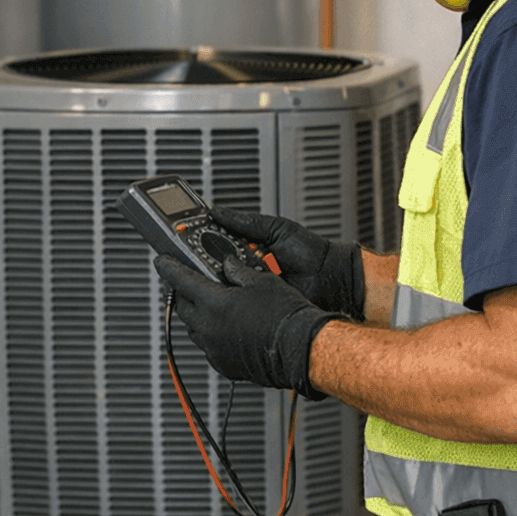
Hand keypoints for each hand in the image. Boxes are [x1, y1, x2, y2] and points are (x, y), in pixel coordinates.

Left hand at [154, 254, 339, 399]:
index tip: (161, 261)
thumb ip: (238, 271)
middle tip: (189, 282)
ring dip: (197, 315)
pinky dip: (211, 335)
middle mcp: (209, 328)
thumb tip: (228, 265)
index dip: (168, 267)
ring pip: (194, 328)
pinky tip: (225, 328)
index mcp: (214, 303)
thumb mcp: (262, 280)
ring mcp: (215, 349)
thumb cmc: (285, 315)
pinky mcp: (224, 364)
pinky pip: (208, 346)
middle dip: (183, 292)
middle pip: (183, 305)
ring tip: (209, 305)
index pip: (180, 280)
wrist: (301, 349)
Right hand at [210, 207, 365, 319]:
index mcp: (249, 248)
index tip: (186, 235)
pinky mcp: (258, 303)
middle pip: (216, 264)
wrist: (330, 277)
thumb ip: (246, 221)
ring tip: (217, 268)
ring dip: (220, 276)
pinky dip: (236, 294)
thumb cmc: (309, 251)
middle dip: (205, 260)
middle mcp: (247, 267)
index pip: (218, 244)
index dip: (201, 240)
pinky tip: (233, 286)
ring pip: (225, 282)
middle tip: (198, 254)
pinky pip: (241, 299)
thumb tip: (217, 212)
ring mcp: (251, 286)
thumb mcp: (275, 228)